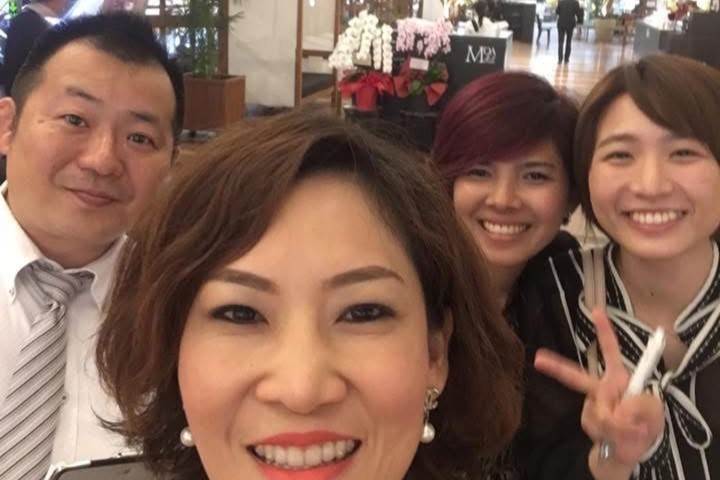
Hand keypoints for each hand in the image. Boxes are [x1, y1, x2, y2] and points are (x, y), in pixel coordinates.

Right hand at [534, 308, 664, 478]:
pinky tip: (620, 437)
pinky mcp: (587, 421)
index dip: (605, 331)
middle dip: (556, 367)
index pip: (612, 351)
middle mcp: (601, 388)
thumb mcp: (654, 411)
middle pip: (576, 377)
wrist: (630, 451)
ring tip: (632, 431)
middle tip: (537, 359)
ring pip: (598, 412)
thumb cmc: (644, 424)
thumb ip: (641, 405)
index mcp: (618, 378)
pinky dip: (614, 434)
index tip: (596, 310)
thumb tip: (619, 409)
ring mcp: (591, 405)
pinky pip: (599, 426)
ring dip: (618, 425)